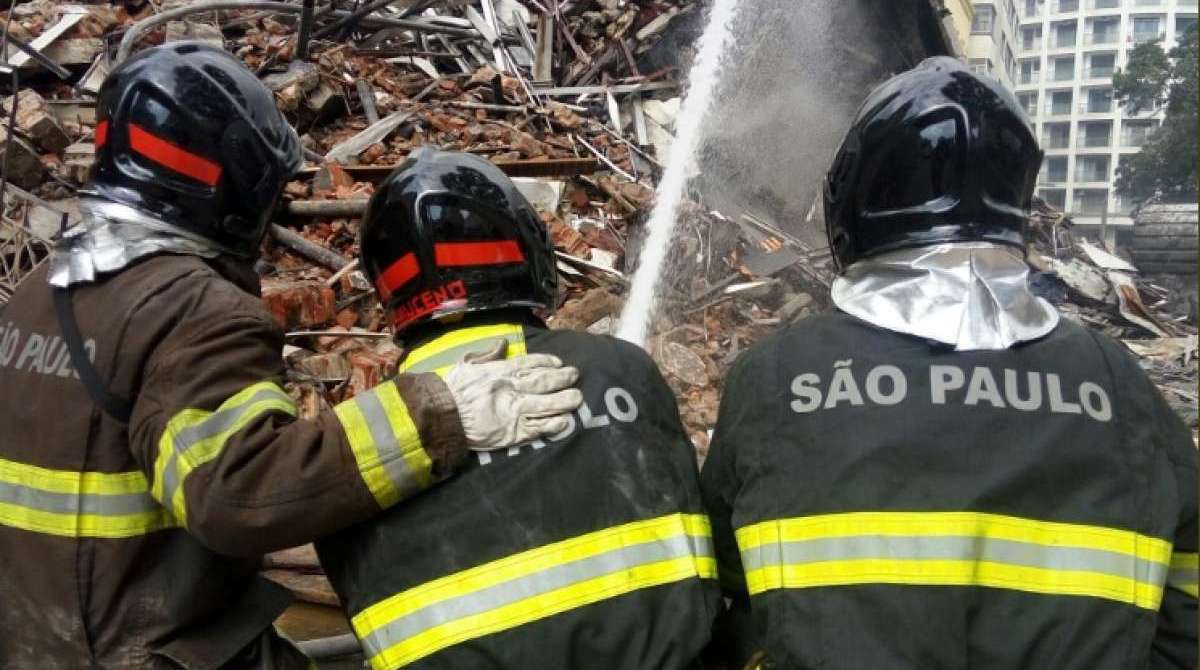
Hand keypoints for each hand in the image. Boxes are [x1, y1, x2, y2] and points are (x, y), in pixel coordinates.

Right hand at [443, 339, 582, 450]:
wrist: (442, 418)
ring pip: (545, 405)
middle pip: (543, 382)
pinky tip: (564, 421)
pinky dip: (552, 424)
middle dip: (562, 378)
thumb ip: (487, 355)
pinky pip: (537, 428)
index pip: (528, 364)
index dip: (546, 361)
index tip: (558, 362)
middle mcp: (511, 390)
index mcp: (499, 372)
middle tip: (574, 375)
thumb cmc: (452, 390)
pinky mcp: (512, 433)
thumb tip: (504, 343)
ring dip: (564, 401)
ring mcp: (513, 412)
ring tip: (578, 397)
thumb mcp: (466, 365)